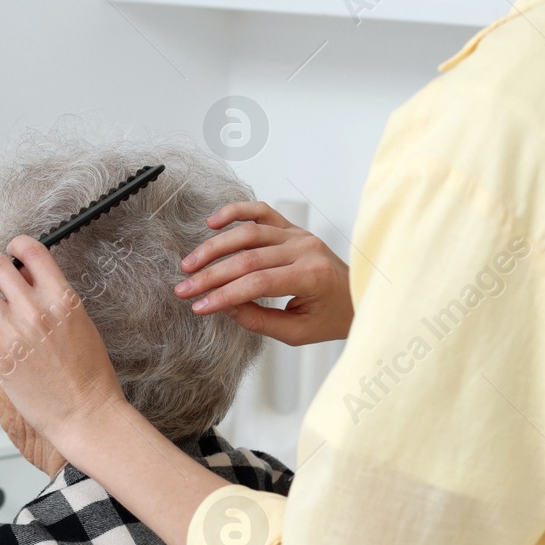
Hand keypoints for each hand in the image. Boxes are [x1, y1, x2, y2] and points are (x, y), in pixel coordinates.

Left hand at [0, 236, 128, 461]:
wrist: (86, 412)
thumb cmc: (89, 374)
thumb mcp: (80, 323)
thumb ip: (52, 296)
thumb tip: (24, 275)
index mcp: (62, 298)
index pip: (31, 251)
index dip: (16, 245)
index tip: (11, 250)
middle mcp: (34, 309)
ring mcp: (11, 331)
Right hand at [175, 201, 352, 344]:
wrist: (360, 298)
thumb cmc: (333, 318)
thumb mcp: (298, 333)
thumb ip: (259, 320)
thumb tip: (223, 306)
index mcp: (312, 276)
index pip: (257, 284)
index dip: (223, 295)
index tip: (199, 306)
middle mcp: (306, 249)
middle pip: (247, 258)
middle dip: (210, 275)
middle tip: (184, 288)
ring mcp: (299, 234)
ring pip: (249, 232)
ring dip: (215, 247)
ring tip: (190, 263)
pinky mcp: (293, 228)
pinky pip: (262, 211)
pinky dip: (236, 212)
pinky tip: (213, 222)